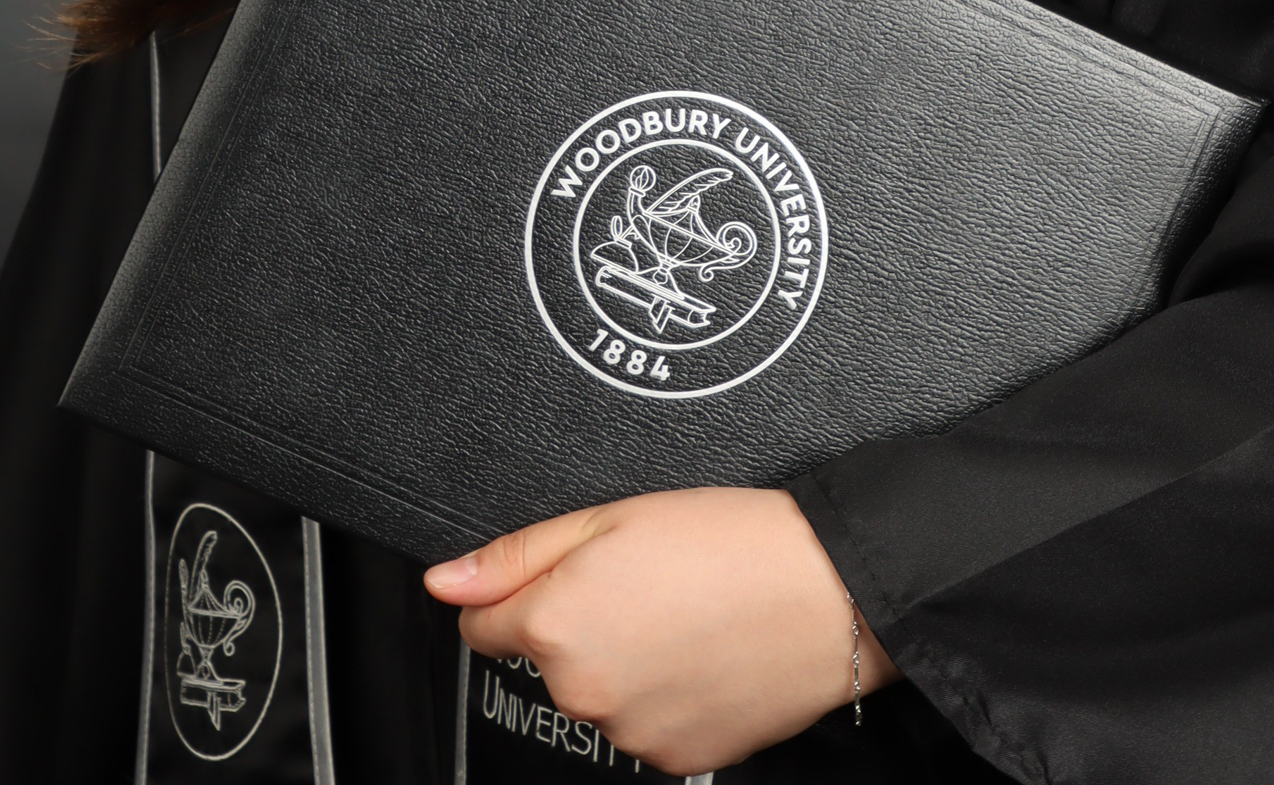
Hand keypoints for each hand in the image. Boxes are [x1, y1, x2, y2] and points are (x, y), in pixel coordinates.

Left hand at [424, 485, 896, 773]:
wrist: (827, 594)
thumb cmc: (730, 542)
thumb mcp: (611, 516)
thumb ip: (516, 553)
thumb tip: (446, 580)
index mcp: (556, 625)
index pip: (483, 624)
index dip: (518, 591)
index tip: (561, 573)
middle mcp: (582, 692)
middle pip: (548, 658)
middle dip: (580, 621)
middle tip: (644, 577)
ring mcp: (628, 734)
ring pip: (600, 692)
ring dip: (625, 659)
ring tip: (685, 610)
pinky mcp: (674, 758)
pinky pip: (645, 724)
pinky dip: (664, 693)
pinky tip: (703, 651)